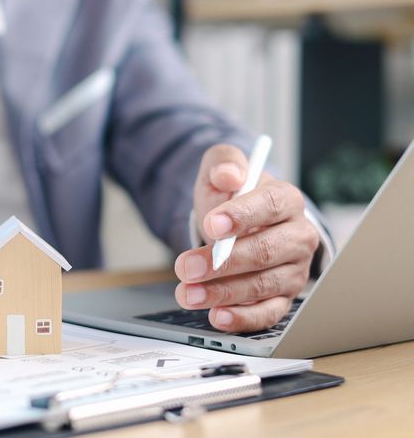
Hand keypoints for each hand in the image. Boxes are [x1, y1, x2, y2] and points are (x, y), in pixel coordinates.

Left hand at [174, 145, 319, 332]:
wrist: (233, 223)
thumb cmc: (230, 198)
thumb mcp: (221, 170)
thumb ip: (223, 164)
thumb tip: (228, 175)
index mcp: (286, 200)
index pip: (271, 205)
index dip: (242, 215)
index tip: (212, 224)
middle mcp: (297, 236)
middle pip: (265, 251)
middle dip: (223, 262)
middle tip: (185, 266)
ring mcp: (293, 270)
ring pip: (263, 285)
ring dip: (223, 292)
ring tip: (188, 293)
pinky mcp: (283, 298)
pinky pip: (268, 314)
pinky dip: (243, 318)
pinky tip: (217, 316)